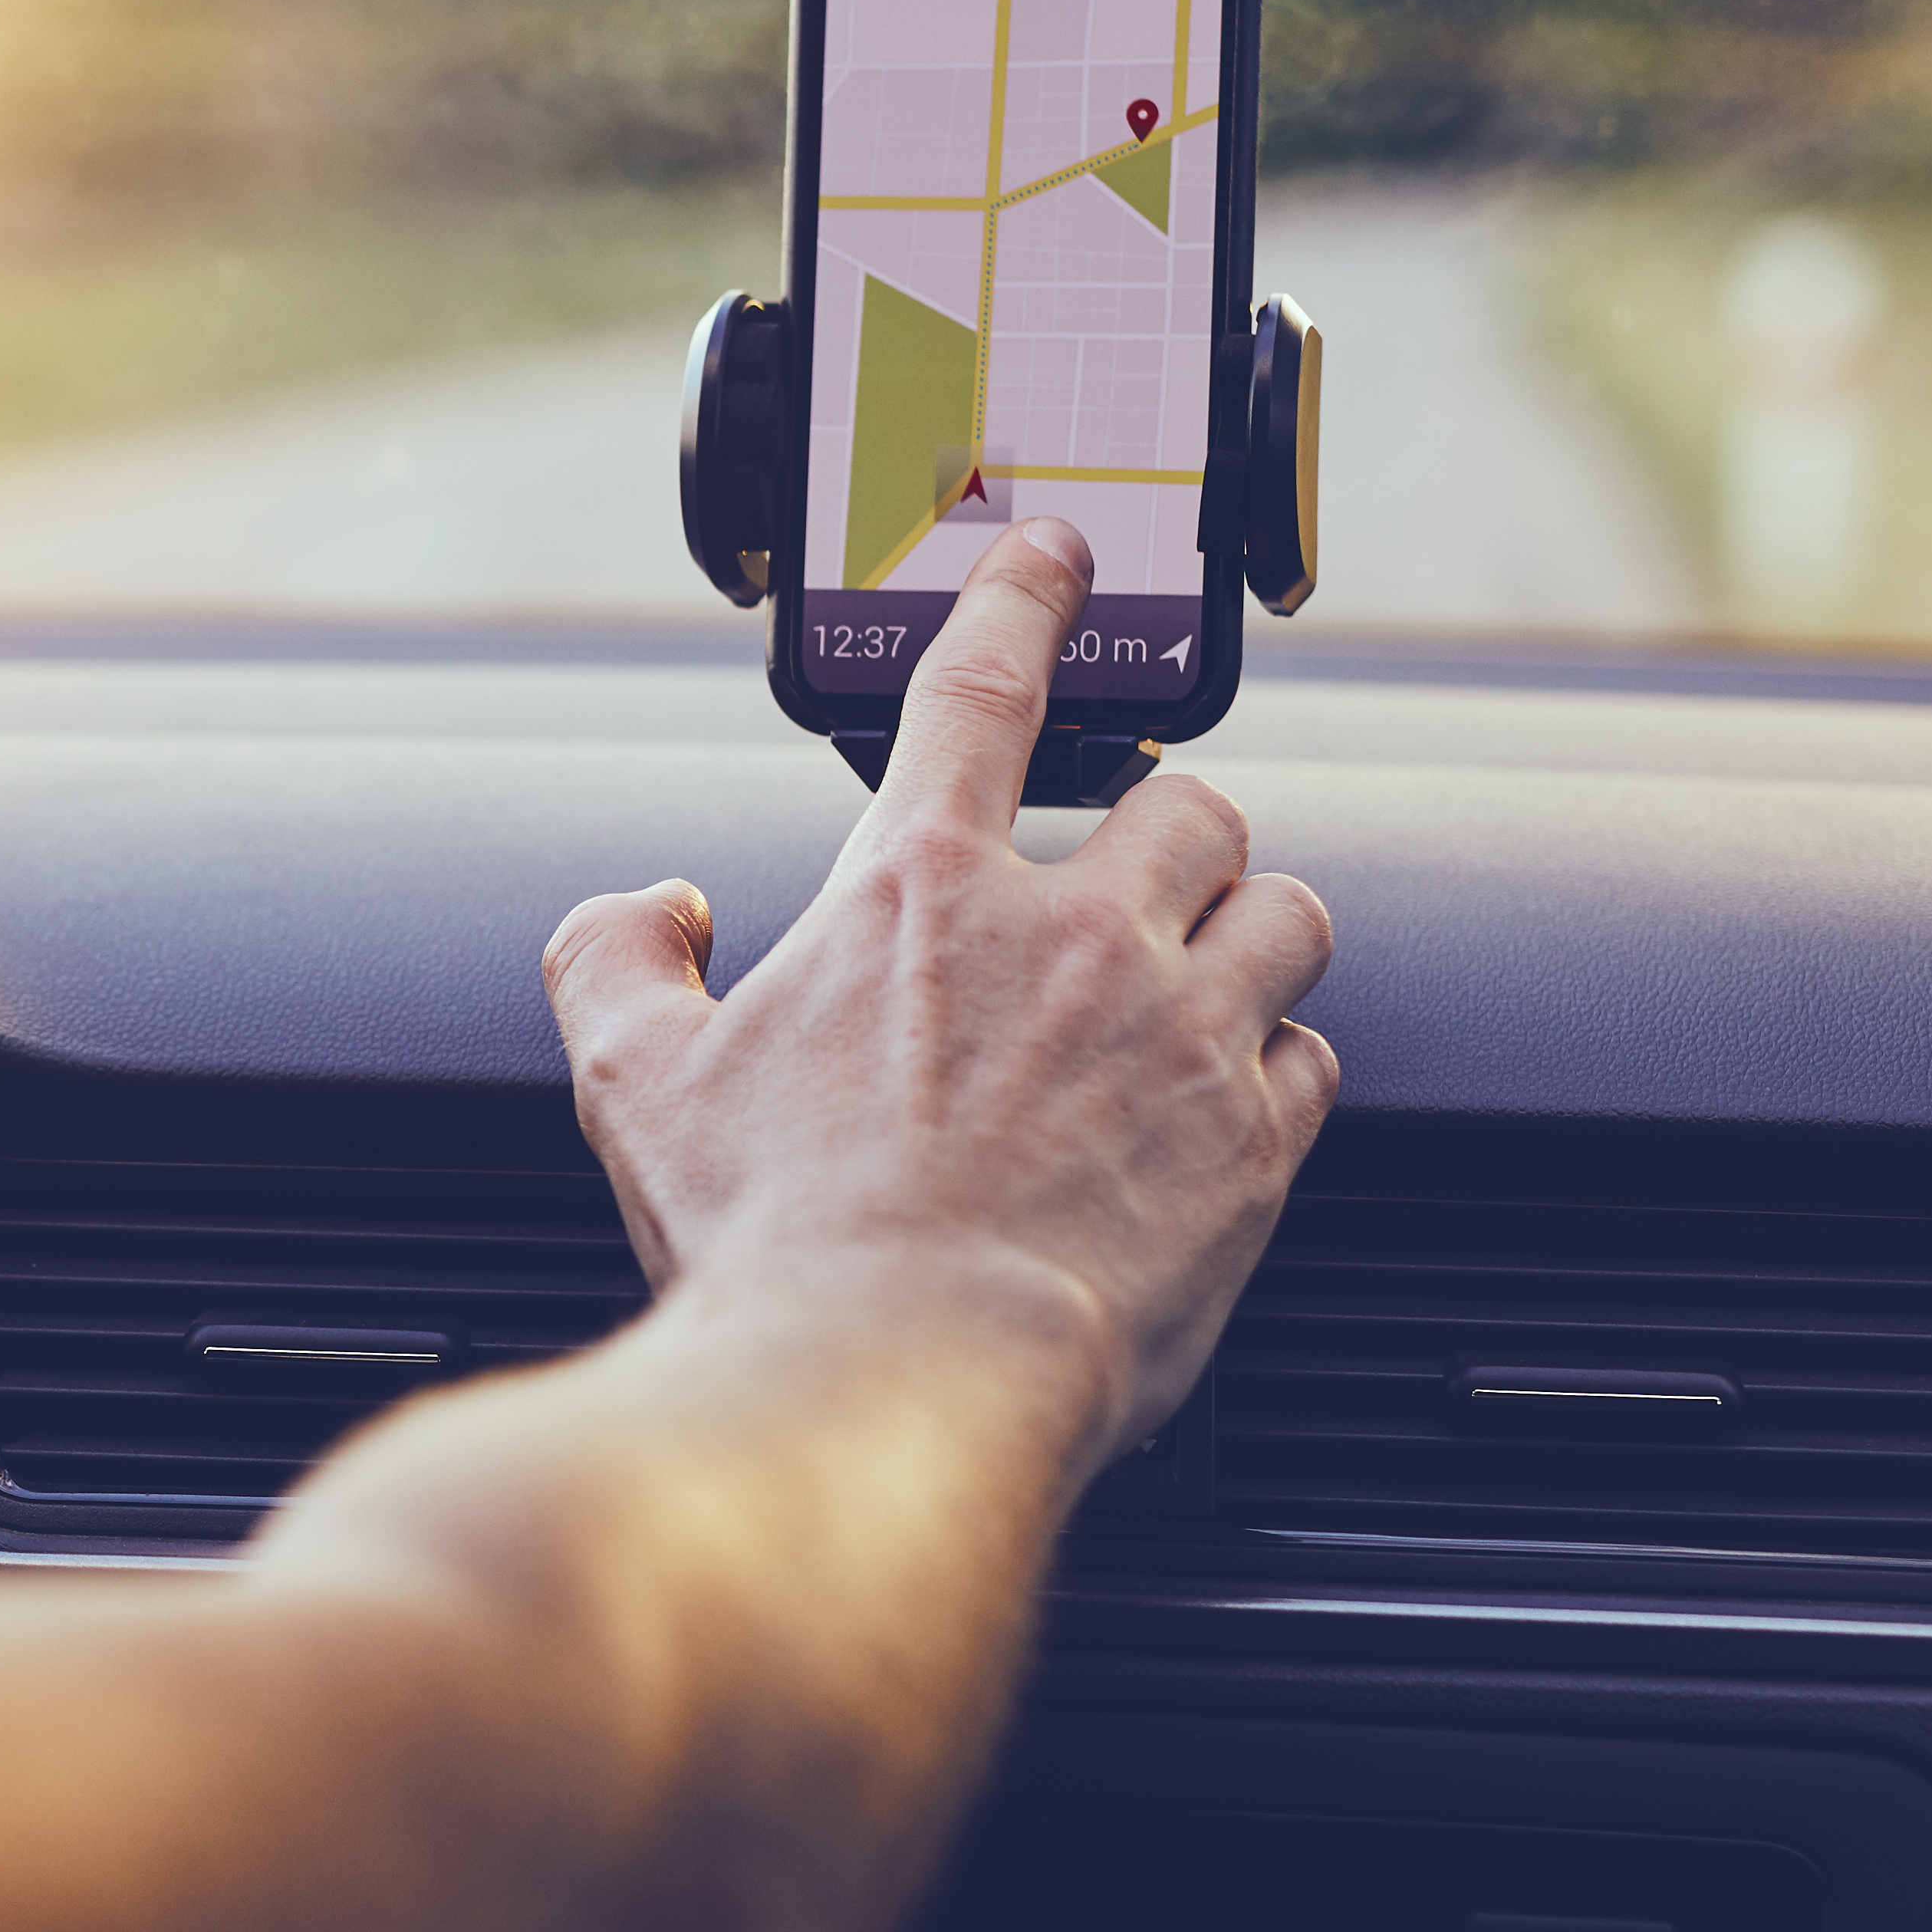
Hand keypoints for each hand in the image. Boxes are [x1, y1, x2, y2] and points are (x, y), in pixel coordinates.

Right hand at [542, 518, 1337, 1478]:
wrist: (895, 1379)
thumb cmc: (773, 1242)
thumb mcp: (631, 1081)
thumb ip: (617, 959)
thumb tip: (653, 910)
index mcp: (916, 892)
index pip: (985, 686)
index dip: (1025, 596)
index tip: (1058, 553)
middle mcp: (1069, 935)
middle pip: (1191, 805)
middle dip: (1173, 833)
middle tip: (1133, 888)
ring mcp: (1177, 1032)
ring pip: (1286, 912)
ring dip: (1253, 932)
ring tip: (1211, 979)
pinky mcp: (1252, 1140)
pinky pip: (1314, 1057)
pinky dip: (1279, 1070)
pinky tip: (1229, 1107)